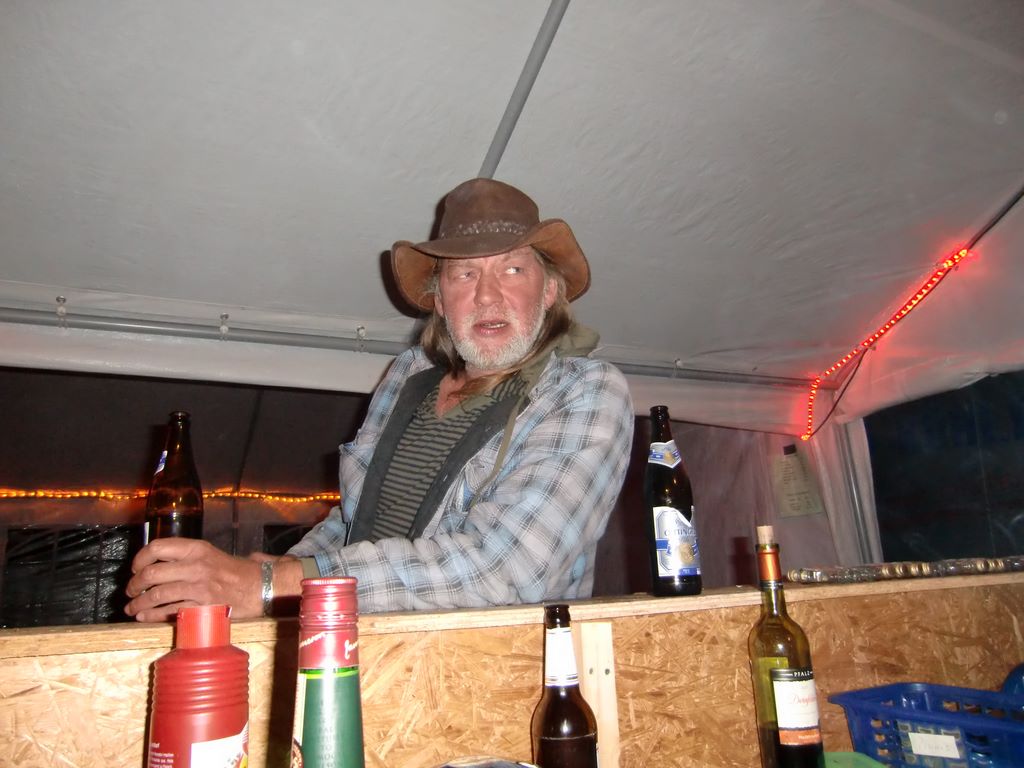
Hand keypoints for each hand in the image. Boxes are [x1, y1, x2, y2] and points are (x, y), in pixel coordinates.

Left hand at [125, 538, 262, 621]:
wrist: (260, 587)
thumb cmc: (236, 571)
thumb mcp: (211, 554)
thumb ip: (186, 556)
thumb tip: (157, 563)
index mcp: (197, 548)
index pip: (157, 547)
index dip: (140, 558)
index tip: (135, 568)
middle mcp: (196, 565)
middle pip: (152, 573)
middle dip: (134, 585)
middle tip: (130, 591)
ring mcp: (199, 587)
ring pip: (157, 595)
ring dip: (138, 604)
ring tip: (132, 608)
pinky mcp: (202, 606)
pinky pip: (170, 611)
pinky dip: (153, 615)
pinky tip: (145, 617)